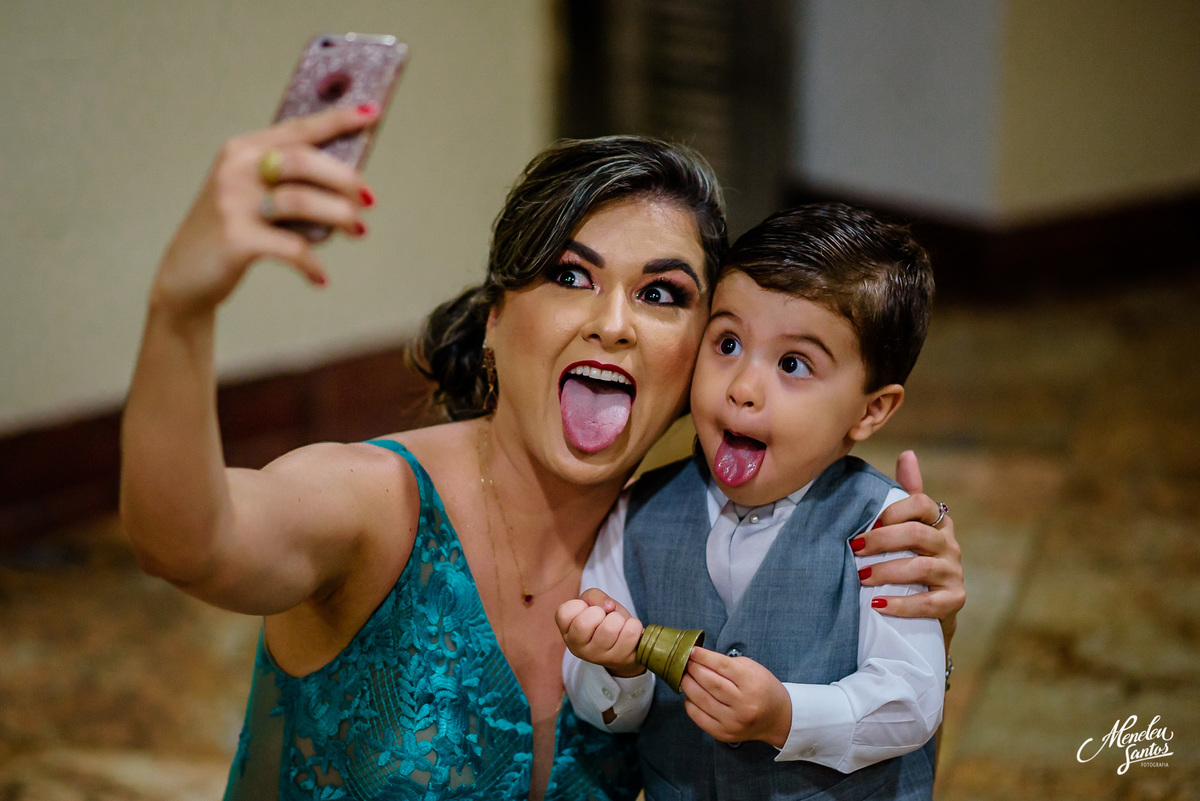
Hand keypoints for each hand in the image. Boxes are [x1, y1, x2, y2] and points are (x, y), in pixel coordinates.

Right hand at [153, 105, 377, 317]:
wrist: (184, 276)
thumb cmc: (233, 233)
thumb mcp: (252, 196)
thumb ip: (289, 182)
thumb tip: (351, 184)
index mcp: (243, 150)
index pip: (299, 128)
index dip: (338, 119)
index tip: (372, 111)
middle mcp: (236, 169)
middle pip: (305, 161)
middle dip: (346, 179)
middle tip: (370, 200)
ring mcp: (233, 203)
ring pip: (303, 201)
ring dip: (340, 217)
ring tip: (360, 231)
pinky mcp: (236, 239)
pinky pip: (292, 248)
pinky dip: (312, 264)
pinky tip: (320, 278)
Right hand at [555, 588, 644, 677]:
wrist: (625, 643)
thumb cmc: (605, 619)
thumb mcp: (593, 602)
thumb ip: (594, 596)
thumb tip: (609, 607)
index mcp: (567, 632)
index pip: (564, 613)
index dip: (580, 605)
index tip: (588, 610)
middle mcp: (577, 648)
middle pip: (584, 623)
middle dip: (600, 612)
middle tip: (604, 617)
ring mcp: (598, 657)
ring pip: (610, 627)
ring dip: (619, 618)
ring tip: (618, 624)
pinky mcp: (619, 660)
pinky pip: (630, 632)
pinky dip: (633, 625)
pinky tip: (628, 631)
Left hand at [681, 647, 790, 747]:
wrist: (777, 718)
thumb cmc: (763, 689)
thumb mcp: (753, 669)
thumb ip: (727, 663)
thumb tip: (700, 658)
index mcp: (752, 684)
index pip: (722, 667)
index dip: (704, 657)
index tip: (692, 651)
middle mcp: (743, 704)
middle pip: (710, 683)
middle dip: (693, 670)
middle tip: (685, 662)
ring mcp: (733, 721)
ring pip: (702, 699)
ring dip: (688, 685)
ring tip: (684, 676)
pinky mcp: (724, 733)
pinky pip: (699, 717)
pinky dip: (690, 703)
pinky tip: (690, 695)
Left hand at [854, 450, 963, 647]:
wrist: (929, 606)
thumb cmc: (910, 557)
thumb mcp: (907, 525)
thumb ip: (906, 493)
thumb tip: (907, 453)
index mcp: (938, 522)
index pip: (922, 504)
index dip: (894, 511)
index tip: (868, 522)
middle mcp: (950, 545)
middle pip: (918, 535)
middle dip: (883, 541)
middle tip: (854, 548)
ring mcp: (955, 573)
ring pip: (922, 568)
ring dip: (886, 572)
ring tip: (859, 577)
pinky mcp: (954, 601)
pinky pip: (929, 603)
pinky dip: (901, 604)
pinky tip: (877, 604)